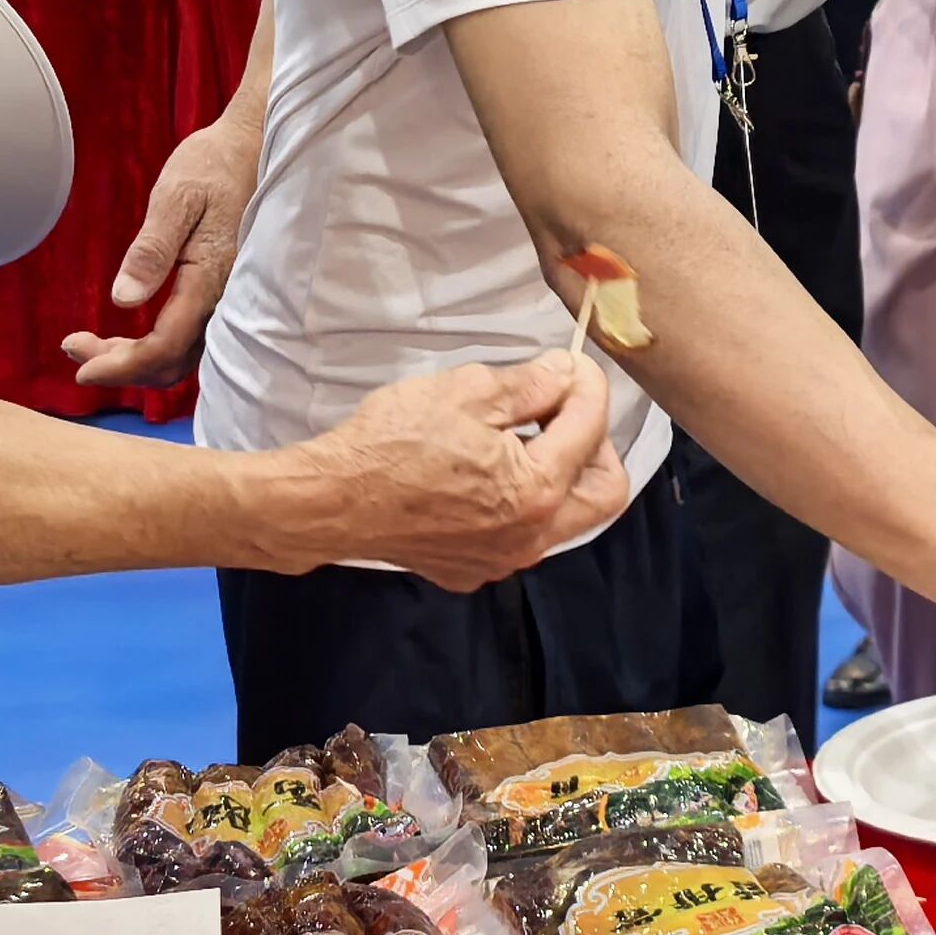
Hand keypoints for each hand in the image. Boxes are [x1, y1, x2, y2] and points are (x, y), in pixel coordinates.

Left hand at [65, 113, 256, 389]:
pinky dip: (157, 348)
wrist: (253, 146)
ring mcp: (230, 298)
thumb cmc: (214, 165)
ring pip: (183, 355)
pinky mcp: (225, 293)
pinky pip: (193, 340)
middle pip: (173, 361)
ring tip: (93, 344)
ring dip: (137, 360)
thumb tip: (123, 300)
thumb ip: (152, 250)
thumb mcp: (176, 197)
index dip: (122, 365)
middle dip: (122, 367)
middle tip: (74, 347)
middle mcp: (227, 298)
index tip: (79, 365)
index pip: (165, 345)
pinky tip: (130, 337)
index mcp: (212, 277)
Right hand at [290, 352, 631, 590]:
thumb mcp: (467, 392)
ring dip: (558, 474)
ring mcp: (502, 560)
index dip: (588, 386)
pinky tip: (483, 473)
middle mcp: (531, 537)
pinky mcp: (472, 569)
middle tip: (562, 410)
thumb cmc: (394, 443)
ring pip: (563, 517)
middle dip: (594, 444)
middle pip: (603, 491)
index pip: (592, 428)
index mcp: (538, 491)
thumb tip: (565, 376)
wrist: (332, 500)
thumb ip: (531, 385)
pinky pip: (520, 534)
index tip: (571, 365)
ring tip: (519, 436)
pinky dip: (519, 501)